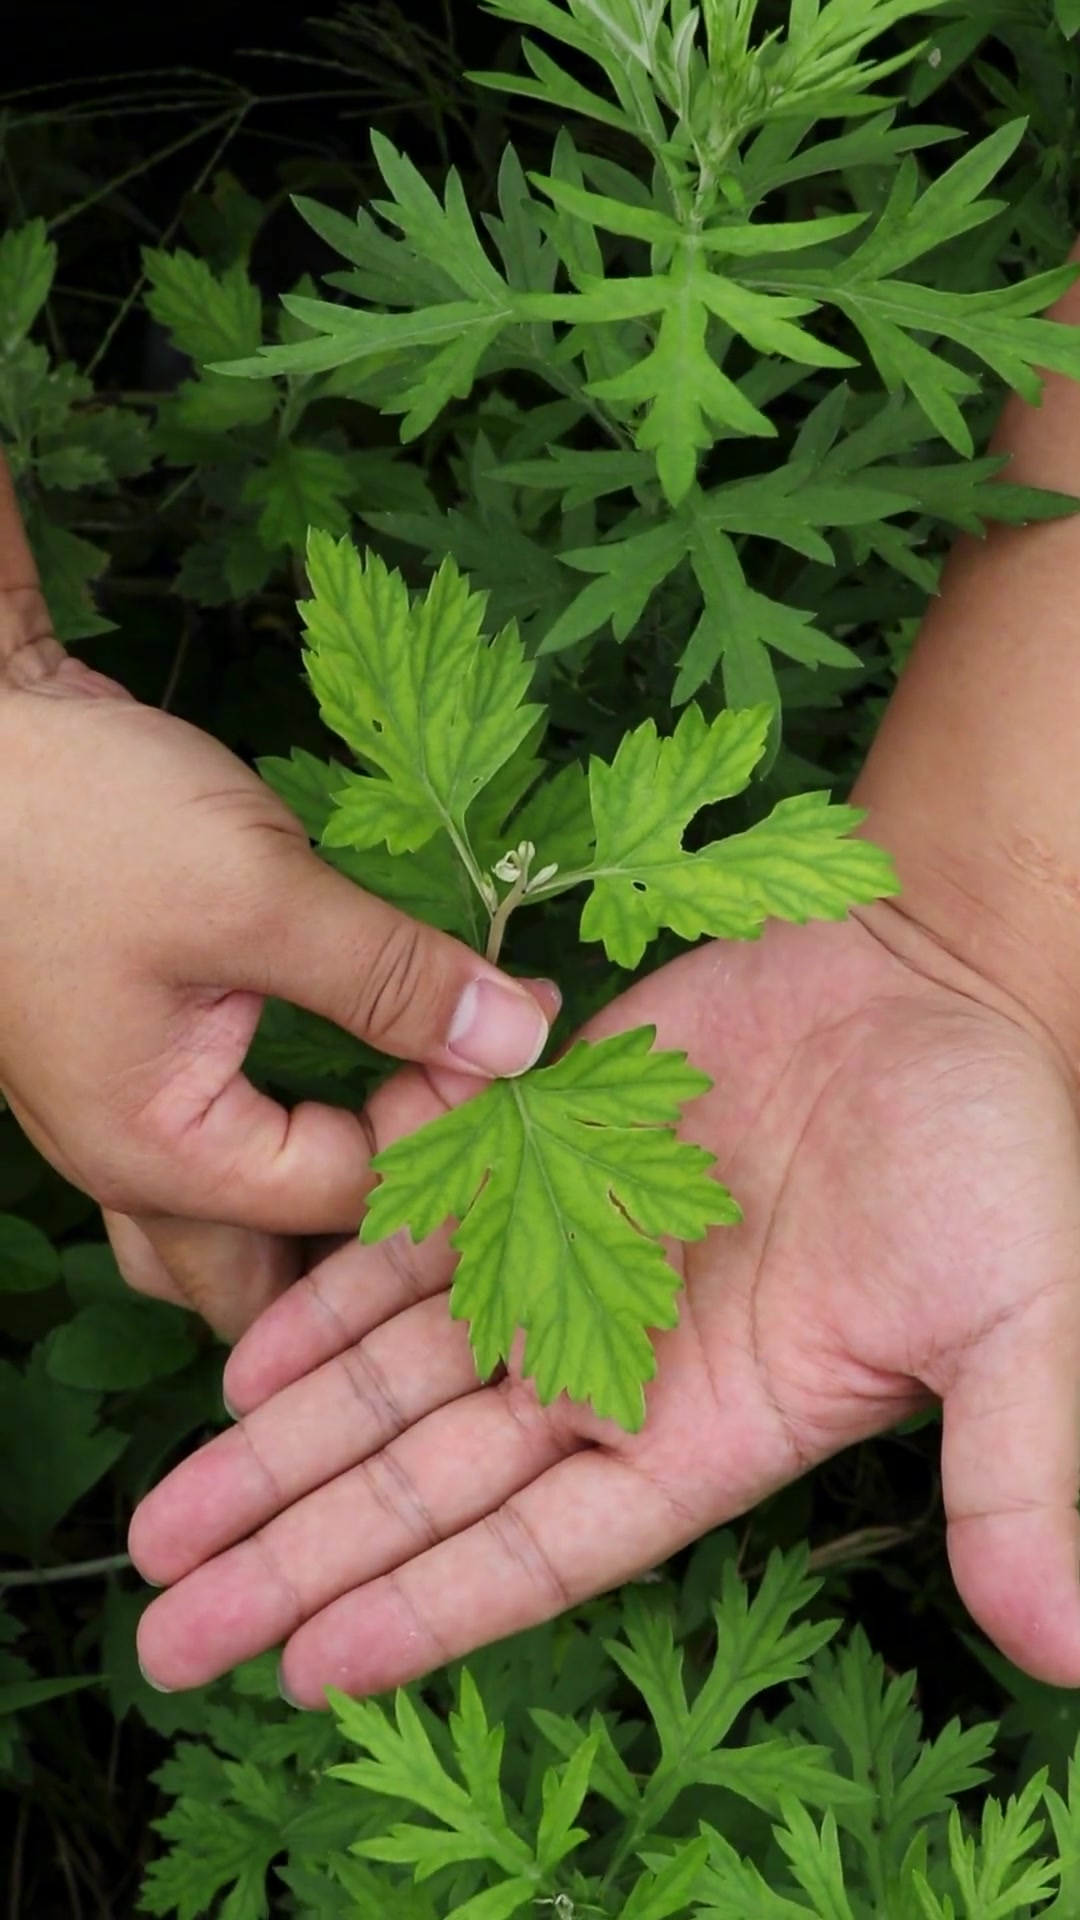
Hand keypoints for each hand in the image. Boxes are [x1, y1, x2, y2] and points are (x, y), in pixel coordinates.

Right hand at [0, 487, 553, 1338]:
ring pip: (223, 1228)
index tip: (523, 1037)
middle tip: (477, 1174)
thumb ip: (394, 978)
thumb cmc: (81, 814)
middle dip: (366, 1253)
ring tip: (416, 1160)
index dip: (450, 1128)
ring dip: (317, 1218)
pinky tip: (339, 1097)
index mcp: (158, 1151)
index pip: (348, 1196)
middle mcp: (128, 1156)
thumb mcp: (257, 893)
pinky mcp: (130, 1050)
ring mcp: (119, 1107)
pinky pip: (213, 1147)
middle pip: (259, 1277)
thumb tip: (521, 1039)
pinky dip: (286, 1143)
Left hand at [128, 907, 1079, 1699]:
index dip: (430, 1605)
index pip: (544, 1545)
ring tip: (170, 1518)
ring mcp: (568, 1254)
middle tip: (173, 1623)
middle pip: (429, 1476)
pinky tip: (242, 1348)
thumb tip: (1073, 1656)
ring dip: (281, 1437)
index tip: (308, 1666)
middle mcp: (618, 1356)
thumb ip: (1016, 1480)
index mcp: (711, 1422)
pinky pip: (412, 1232)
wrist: (939, 977)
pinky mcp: (537, 1151)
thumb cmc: (999, 1151)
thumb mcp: (1021, 1324)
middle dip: (301, 1549)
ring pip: (395, 1369)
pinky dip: (329, 1289)